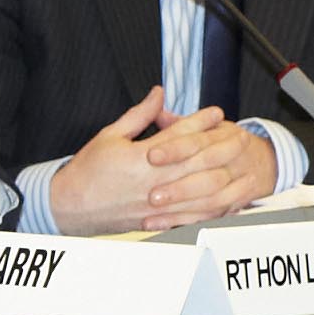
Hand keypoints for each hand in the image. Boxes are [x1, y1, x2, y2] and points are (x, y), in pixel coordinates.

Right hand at [48, 87, 274, 235]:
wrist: (69, 207)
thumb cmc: (87, 172)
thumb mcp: (109, 136)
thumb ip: (139, 115)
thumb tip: (158, 94)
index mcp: (141, 157)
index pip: (180, 135)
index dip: (201, 121)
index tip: (217, 112)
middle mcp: (153, 181)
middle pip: (199, 161)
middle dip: (224, 147)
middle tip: (241, 136)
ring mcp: (158, 204)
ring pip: (203, 192)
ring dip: (228, 179)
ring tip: (244, 168)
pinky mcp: (159, 220)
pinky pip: (194, 216)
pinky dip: (214, 209)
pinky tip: (229, 201)